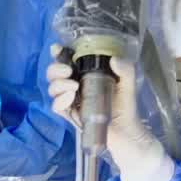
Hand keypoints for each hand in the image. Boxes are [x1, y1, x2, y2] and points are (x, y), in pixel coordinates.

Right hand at [46, 49, 173, 180]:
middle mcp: (74, 85)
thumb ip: (125, 69)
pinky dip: (60, 100)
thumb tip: (114, 59)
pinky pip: (56, 107)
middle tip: (68, 70)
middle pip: (53, 74)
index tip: (57, 49)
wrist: (126, 132)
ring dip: (58, 84)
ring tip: (73, 86)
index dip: (58, 53)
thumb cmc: (125, 106)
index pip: (66, 60)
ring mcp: (71, 101)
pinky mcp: (70, 116)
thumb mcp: (128, 84)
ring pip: (52, 88)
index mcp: (85, 74)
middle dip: (55, 69)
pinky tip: (70, 98)